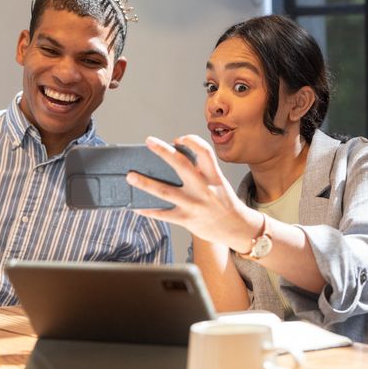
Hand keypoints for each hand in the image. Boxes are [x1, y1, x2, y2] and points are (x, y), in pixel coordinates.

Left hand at [127, 134, 260, 251]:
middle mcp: (204, 189)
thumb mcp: (218, 183)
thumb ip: (201, 173)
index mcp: (214, 177)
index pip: (205, 151)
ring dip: (145, 183)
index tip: (178, 139)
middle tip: (149, 141)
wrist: (237, 229)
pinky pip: (163, 214)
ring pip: (165, 191)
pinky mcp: (187, 220)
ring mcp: (194, 205)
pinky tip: (136, 205)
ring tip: (130, 176)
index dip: (191, 141)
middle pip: (181, 165)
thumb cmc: (223, 203)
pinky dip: (147, 209)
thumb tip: (171, 162)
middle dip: (163, 151)